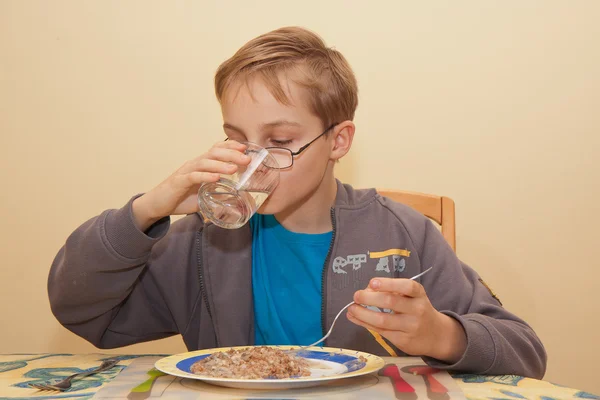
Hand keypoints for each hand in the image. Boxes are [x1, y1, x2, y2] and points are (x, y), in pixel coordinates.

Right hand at [132, 140, 250, 229]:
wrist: (157, 204)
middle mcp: (194, 164)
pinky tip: (216, 179)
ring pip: (204, 163)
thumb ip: (218, 194)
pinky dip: (205, 176)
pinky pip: (193, 176)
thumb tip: (237, 200)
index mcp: (201, 165)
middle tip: (246, 159)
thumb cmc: (180, 198)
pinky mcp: (179, 182)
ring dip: (220, 165)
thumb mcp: (204, 196)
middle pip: (214, 153)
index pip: (216, 149)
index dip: (230, 146)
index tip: (245, 148)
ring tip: (234, 169)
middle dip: (231, 154)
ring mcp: (186, 172)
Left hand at [347, 277, 466, 362]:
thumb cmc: (417, 310)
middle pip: (391, 302)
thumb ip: (393, 292)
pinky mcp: (403, 341)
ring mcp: (411, 327)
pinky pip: (381, 331)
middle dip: (369, 298)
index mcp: (419, 294)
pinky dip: (365, 324)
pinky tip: (355, 318)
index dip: (389, 284)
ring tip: (351, 309)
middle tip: (356, 296)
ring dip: (363, 314)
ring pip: (382, 320)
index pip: (407, 287)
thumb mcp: (412, 297)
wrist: (436, 335)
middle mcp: (417, 310)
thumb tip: (366, 290)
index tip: (372, 282)